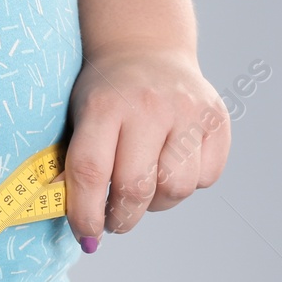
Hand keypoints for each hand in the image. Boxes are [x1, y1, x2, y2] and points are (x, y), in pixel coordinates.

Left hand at [63, 47, 230, 248]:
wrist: (144, 47)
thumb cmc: (103, 94)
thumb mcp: (76, 116)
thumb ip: (69, 163)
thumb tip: (64, 215)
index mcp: (103, 106)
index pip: (91, 171)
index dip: (86, 213)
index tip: (87, 234)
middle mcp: (147, 107)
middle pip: (136, 187)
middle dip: (122, 218)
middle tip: (114, 220)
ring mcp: (187, 111)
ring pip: (177, 188)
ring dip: (157, 204)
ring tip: (144, 189)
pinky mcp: (217, 119)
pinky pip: (207, 177)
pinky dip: (190, 185)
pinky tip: (170, 168)